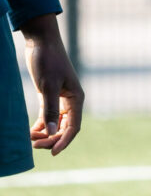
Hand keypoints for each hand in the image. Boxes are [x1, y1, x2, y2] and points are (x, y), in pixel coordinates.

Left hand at [20, 14, 83, 155]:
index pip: (74, 127)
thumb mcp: (48, 86)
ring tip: (30, 140)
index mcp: (76, 98)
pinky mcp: (49, 96)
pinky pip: (47, 117)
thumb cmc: (48, 61)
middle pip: (64, 128)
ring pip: (55, 124)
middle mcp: (71, 101)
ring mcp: (60, 99)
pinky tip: (30, 132)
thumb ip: (49, 110)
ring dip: (45, 134)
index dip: (64, 141)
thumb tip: (50, 132)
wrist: (41, 42)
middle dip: (51, 139)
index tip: (52, 153)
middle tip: (34, 145)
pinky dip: (40, 126)